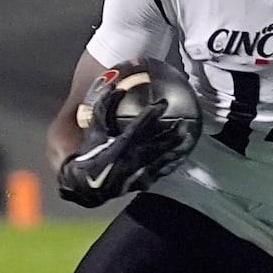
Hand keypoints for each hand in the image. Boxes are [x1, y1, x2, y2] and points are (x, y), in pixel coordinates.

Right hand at [56, 99, 185, 206]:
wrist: (85, 184)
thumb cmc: (89, 154)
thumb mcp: (94, 130)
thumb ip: (104, 108)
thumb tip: (116, 88)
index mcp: (116, 147)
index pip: (137, 128)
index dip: (150, 115)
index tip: (162, 104)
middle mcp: (129, 161)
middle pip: (156, 146)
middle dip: (171, 133)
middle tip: (182, 122)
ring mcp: (137, 174)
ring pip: (162, 160)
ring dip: (176, 147)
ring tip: (187, 135)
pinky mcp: (142, 183)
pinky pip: (161, 171)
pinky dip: (172, 162)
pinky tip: (180, 154)